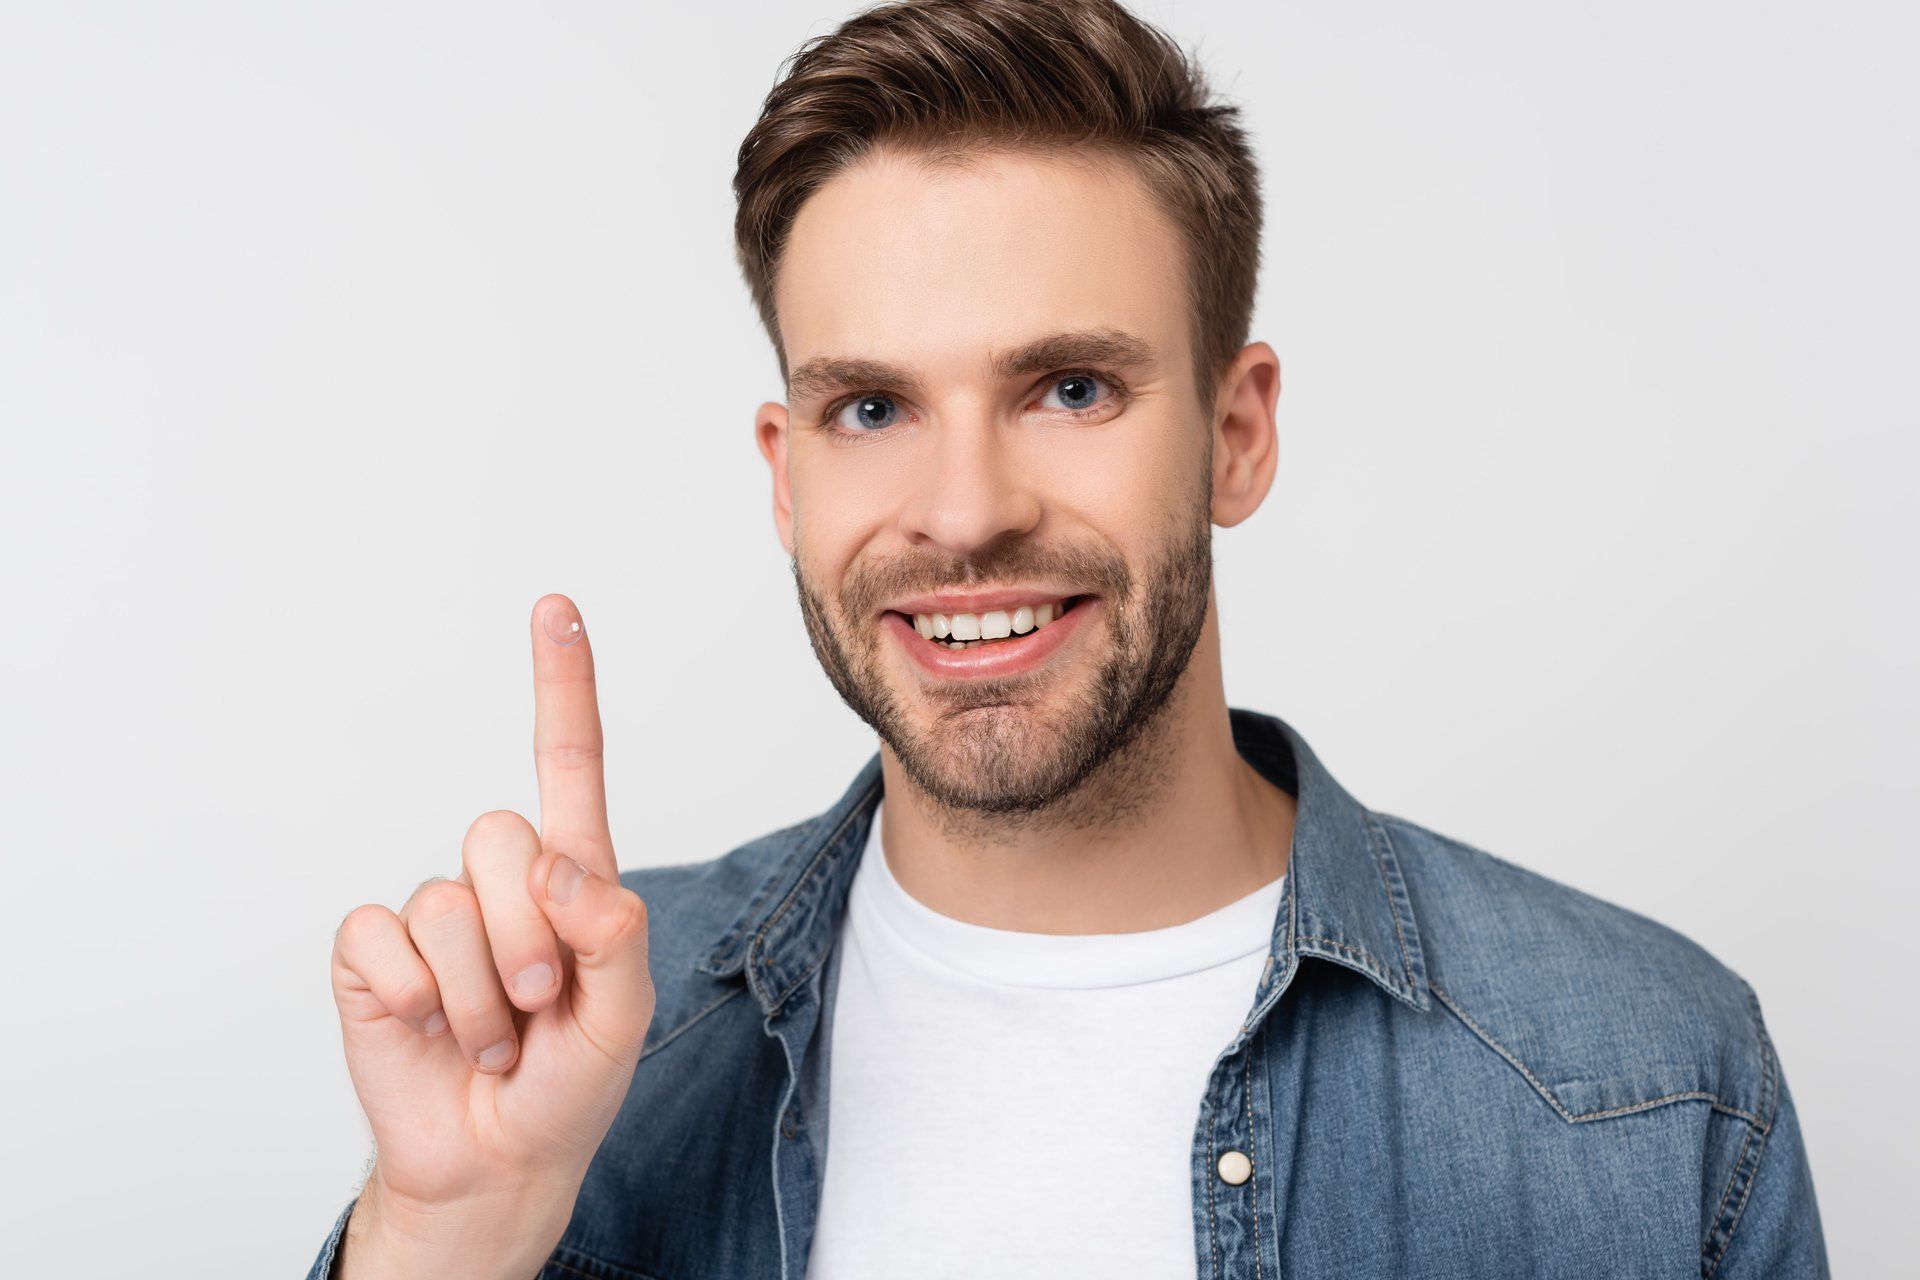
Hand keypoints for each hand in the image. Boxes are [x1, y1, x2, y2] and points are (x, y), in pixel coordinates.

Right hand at [328, 594, 654, 1277]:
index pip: (567, 765)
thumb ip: (615, 935)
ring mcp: (433, 913)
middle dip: (532, 939)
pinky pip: (388, 941)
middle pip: (505, 837)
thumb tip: (564, 869)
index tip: (557, 607)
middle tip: (539, 1008)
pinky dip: (423, 1000)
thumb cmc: (569, 1081)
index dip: (561, 685)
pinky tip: (434, 1031)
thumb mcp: (624, 1016)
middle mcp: (499, 879)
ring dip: (484, 992)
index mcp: (572, 877)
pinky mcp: (373, 951)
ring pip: (453, 903)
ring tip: (496, 1036)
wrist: (499, 1159)